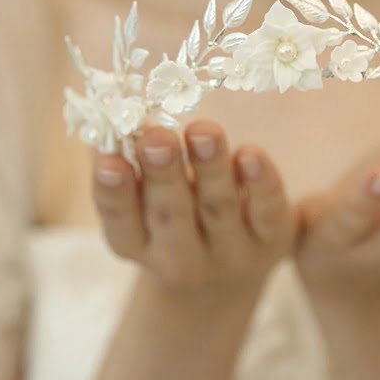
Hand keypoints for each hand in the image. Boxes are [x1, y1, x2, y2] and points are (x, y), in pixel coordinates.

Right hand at [92, 119, 296, 293]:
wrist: (229, 272)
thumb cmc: (175, 215)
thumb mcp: (144, 198)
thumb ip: (128, 158)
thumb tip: (110, 106)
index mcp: (137, 244)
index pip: (121, 221)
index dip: (114, 192)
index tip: (108, 161)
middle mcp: (180, 258)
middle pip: (170, 215)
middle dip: (163, 175)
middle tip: (156, 138)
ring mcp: (229, 252)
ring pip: (218, 207)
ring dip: (210, 168)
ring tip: (203, 131)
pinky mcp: (271, 240)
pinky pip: (266, 211)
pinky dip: (260, 184)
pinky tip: (251, 154)